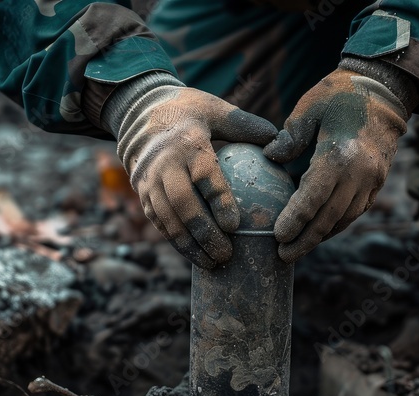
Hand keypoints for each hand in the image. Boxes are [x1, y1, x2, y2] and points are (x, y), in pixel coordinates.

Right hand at [116, 86, 277, 267]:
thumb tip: (279, 143)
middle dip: (204, 233)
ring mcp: (150, 179)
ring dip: (188, 245)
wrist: (139, 111)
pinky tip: (194, 256)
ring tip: (212, 264)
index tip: (234, 224)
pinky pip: (158, 222)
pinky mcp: (142, 192)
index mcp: (188, 141)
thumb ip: (245, 125)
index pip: (205, 175)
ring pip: (167, 218)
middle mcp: (165, 162)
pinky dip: (175, 242)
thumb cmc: (189, 112)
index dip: (219, 201)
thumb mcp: (215, 109)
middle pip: (183, 204)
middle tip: (226, 254)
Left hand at [263, 69, 407, 262]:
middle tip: (283, 255)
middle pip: (328, 219)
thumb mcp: (308, 108)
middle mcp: (358, 175)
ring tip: (298, 248)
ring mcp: (371, 181)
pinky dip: (337, 225)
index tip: (277, 236)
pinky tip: (321, 231)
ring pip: (344, 219)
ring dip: (321, 237)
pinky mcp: (378, 182)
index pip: (312, 199)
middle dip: (305, 240)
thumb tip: (270, 157)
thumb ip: (289, 137)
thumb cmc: (340, 94)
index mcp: (337, 156)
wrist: (385, 90)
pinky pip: (355, 211)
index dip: (294, 221)